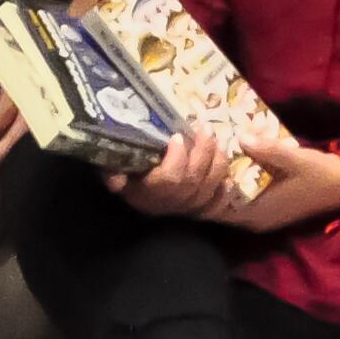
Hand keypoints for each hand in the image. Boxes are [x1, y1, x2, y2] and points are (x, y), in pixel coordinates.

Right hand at [109, 124, 230, 217]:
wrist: (136, 193)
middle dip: (202, 152)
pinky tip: (228, 174)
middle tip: (205, 128)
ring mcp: (184, 209)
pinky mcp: (197, 211)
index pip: (168, 179)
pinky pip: (216, 204)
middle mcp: (167, 204)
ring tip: (218, 140)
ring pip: (208, 189)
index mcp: (146, 193)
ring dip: (217, 163)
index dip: (177, 159)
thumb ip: (111, 170)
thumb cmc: (123, 174)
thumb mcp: (111, 170)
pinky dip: (225, 190)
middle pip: (192, 181)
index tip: (176, 136)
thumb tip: (114, 177)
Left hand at [208, 122, 339, 232]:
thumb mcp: (293, 158)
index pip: (214, 209)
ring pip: (227, 203)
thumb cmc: (316, 173)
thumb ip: (267, 149)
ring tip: (207, 157)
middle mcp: (253, 220)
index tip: (194, 164)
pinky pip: (238, 199)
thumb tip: (239, 136)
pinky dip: (231, 184)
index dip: (202, 188)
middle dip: (207, 183)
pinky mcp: (264, 209)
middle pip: (217, 206)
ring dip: (218, 183)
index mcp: (256, 213)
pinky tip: (227, 163)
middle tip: (196, 156)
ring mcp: (259, 217)